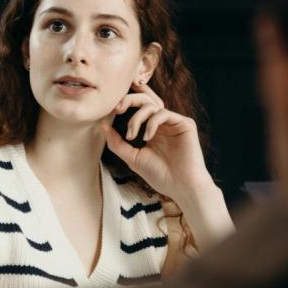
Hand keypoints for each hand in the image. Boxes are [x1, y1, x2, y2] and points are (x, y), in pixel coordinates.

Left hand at [101, 80, 213, 202]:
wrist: (181, 187)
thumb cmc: (160, 175)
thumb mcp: (133, 158)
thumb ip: (118, 143)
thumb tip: (102, 126)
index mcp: (152, 130)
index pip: (138, 109)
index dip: (125, 104)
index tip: (112, 112)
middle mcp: (164, 124)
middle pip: (145, 100)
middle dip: (129, 100)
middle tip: (117, 109)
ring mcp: (174, 123)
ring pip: (152, 106)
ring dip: (137, 118)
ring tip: (132, 136)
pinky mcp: (185, 124)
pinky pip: (163, 114)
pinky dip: (151, 123)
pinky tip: (147, 137)